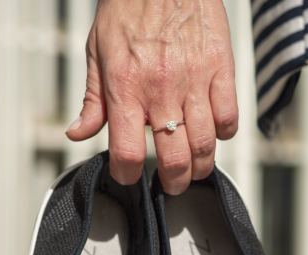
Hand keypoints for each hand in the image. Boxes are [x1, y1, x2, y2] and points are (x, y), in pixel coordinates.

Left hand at [66, 0, 238, 192]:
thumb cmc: (129, 7)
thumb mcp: (98, 51)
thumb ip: (93, 99)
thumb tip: (78, 132)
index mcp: (126, 87)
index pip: (127, 152)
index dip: (128, 174)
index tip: (129, 175)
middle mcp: (161, 89)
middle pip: (175, 159)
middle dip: (174, 182)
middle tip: (172, 184)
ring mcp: (195, 82)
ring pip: (206, 145)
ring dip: (201, 166)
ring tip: (195, 167)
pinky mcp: (221, 70)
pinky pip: (229, 118)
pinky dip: (223, 133)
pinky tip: (213, 130)